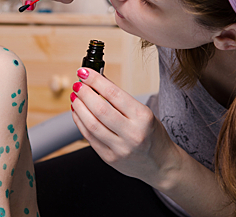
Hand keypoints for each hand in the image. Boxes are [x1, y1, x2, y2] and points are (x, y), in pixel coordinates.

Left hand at [71, 67, 180, 188]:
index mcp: (143, 117)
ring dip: (79, 107)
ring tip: (75, 97)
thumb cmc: (152, 133)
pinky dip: (80, 122)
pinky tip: (77, 112)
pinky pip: (89, 138)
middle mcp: (132, 133)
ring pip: (92, 125)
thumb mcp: (143, 112)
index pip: (114, 94)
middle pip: (100, 110)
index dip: (96, 81)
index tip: (84, 72)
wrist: (161, 164)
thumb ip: (120, 99)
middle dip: (84, 94)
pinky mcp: (110, 158)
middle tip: (77, 84)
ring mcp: (120, 148)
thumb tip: (98, 80)